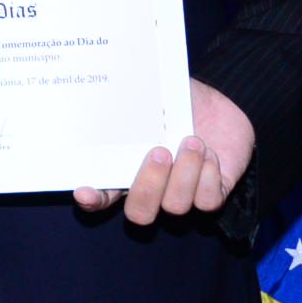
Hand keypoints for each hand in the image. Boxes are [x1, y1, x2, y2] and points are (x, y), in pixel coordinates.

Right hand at [76, 79, 254, 223]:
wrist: (218, 106)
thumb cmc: (177, 101)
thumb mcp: (154, 98)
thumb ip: (133, 103)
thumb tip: (113, 88)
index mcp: (128, 169)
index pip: (101, 196)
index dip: (91, 199)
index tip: (83, 191)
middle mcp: (153, 189)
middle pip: (139, 214)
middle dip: (149, 186)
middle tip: (160, 152)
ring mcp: (182, 195)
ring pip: (176, 206)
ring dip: (185, 172)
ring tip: (192, 141)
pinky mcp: (212, 195)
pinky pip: (207, 201)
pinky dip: (209, 176)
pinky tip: (210, 153)